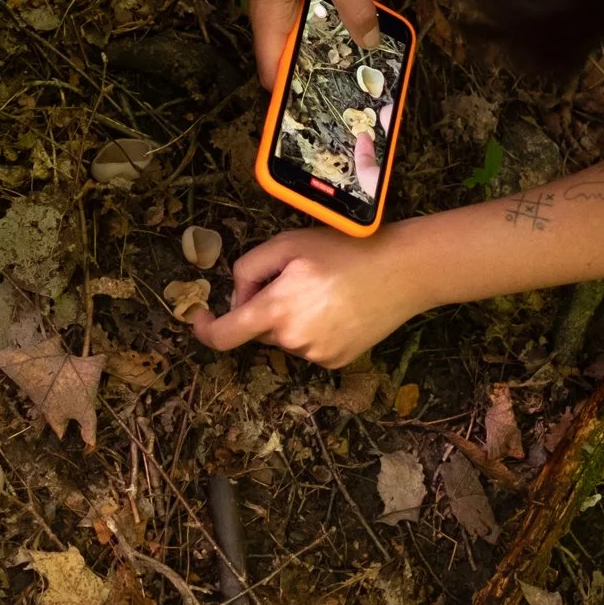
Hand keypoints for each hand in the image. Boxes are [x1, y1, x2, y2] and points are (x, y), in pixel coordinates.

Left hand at [188, 224, 424, 367]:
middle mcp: (293, 341)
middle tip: (295, 277)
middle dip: (265, 307)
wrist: (403, 271)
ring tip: (325, 290)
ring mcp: (316, 355)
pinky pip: (310, 346)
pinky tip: (339, 307)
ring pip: (286, 338)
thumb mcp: (288, 243)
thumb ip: (249, 268)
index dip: (205, 329)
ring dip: (291, 318)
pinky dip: (314, 329)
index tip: (200, 318)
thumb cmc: (345, 249)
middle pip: (260, 329)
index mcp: (276, 311)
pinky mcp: (337, 361)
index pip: (225, 336)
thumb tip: (238, 296)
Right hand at [244, 0, 385, 89]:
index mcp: (268, 14)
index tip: (320, 108)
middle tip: (357, 79)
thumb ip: (355, 8)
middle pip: (293, 48)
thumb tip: (370, 44)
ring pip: (311, 20)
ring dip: (340, 26)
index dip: (291, 92)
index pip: (270, 69)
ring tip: (375, 38)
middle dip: (324, 61)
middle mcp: (269, 6)